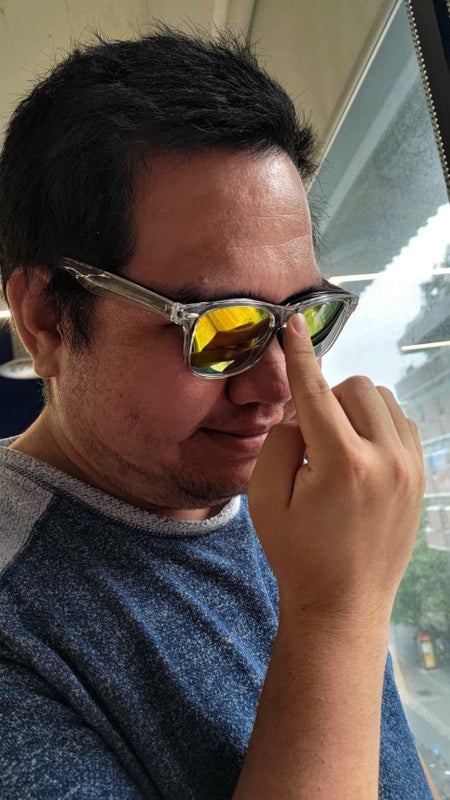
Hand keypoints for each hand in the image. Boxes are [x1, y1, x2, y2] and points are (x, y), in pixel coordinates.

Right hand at [248, 313, 424, 628]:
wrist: (344, 604)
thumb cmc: (298, 554)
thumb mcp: (264, 499)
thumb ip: (280, 441)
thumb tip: (302, 411)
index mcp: (342, 464)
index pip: (316, 392)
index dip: (301, 357)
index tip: (293, 325)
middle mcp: (386, 460)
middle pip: (356, 388)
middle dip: (328, 398)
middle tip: (311, 437)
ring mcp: (411, 469)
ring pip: (383, 401)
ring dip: (355, 409)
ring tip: (337, 447)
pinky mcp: (421, 478)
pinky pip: (403, 424)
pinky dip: (379, 425)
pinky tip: (361, 454)